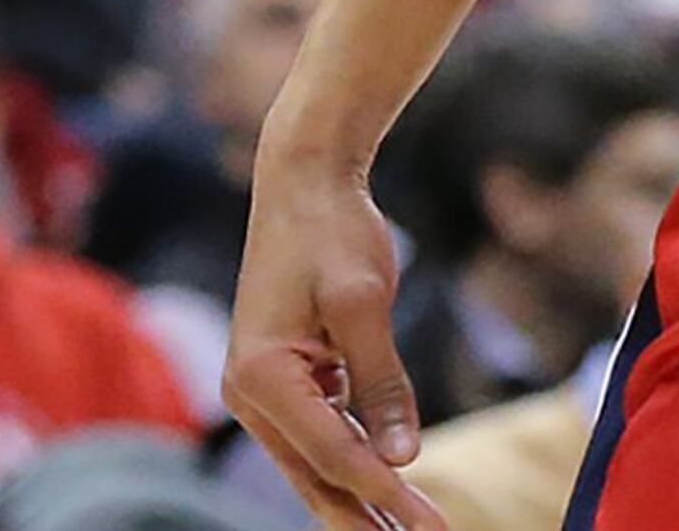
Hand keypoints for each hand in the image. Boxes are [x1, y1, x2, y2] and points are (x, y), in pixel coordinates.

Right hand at [224, 143, 445, 530]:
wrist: (304, 182)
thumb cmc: (332, 232)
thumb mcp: (363, 304)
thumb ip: (383, 384)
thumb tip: (402, 458)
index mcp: (261, 376)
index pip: (334, 453)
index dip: (385, 494)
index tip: (428, 525)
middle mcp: (249, 392)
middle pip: (316, 474)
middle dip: (368, 515)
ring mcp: (261, 390)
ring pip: (316, 463)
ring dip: (362, 496)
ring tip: (411, 528)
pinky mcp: (281, 381)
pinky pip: (320, 435)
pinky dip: (354, 460)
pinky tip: (390, 486)